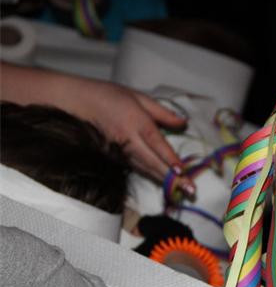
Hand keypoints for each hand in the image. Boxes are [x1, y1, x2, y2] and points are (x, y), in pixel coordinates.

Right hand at [0, 63, 194, 194]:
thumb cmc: (108, 95)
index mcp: (137, 122)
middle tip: (190, 190)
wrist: (75, 102)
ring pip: (145, 169)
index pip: (157, 145)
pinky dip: (151, 176)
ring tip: (181, 191)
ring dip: (163, 181)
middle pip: (153, 163)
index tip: (183, 171)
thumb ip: (163, 113)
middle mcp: (129, 140)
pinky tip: (164, 182)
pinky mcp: (114, 157)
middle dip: (172, 178)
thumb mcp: (138, 97)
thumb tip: (184, 123)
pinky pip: (136, 168)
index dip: (170, 159)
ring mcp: (120, 151)